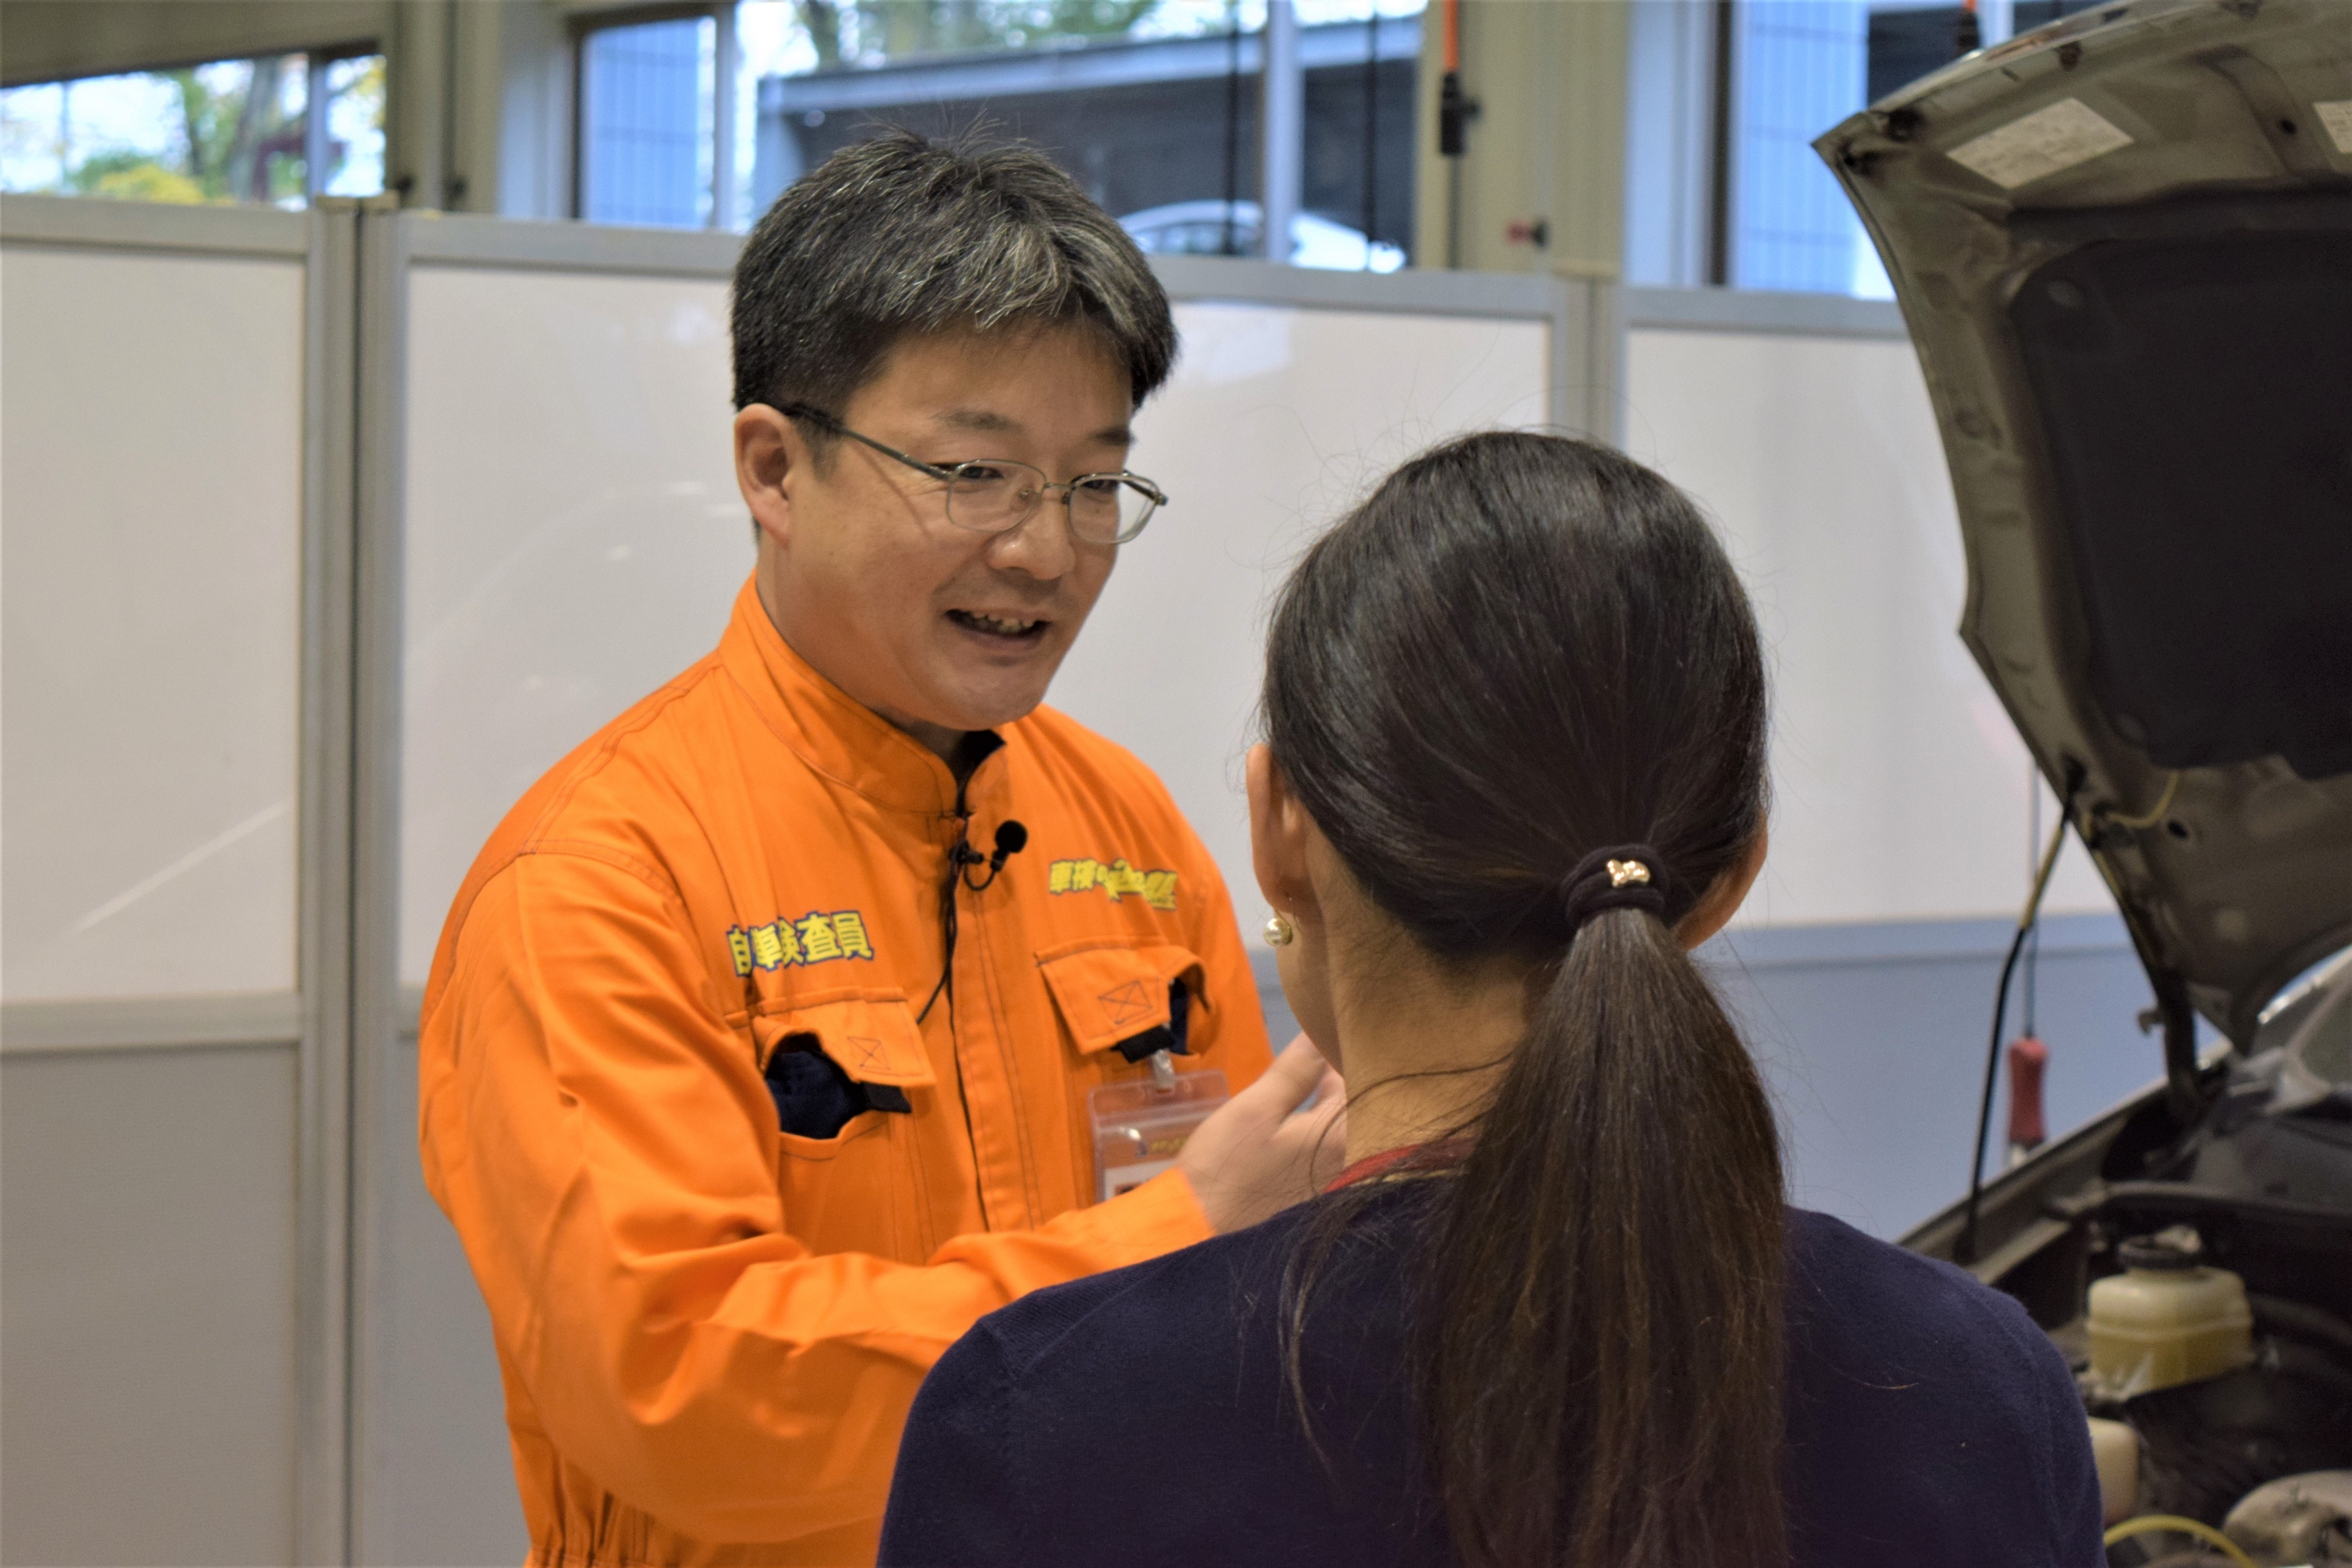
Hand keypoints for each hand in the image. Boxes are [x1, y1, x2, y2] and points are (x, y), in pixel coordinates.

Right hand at [1178, 1035, 1347, 1233]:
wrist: (1200, 1232)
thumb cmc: (1227, 1166)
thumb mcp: (1256, 1107)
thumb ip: (1296, 1070)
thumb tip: (1322, 1031)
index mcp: (1344, 1135)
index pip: (1365, 1077)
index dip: (1349, 1048)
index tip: (1334, 1024)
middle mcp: (1355, 1160)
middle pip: (1361, 1101)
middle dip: (1344, 1070)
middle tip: (1319, 1036)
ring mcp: (1340, 1180)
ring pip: (1346, 1123)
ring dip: (1333, 1096)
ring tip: (1310, 1066)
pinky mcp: (1322, 1192)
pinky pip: (1334, 1145)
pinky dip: (1324, 1123)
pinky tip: (1302, 1109)